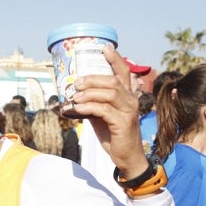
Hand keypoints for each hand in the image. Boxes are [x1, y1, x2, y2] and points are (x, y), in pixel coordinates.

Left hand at [70, 45, 148, 178]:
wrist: (127, 157)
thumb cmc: (114, 136)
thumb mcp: (102, 117)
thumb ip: (94, 104)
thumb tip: (74, 97)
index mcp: (127, 96)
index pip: (123, 72)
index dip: (115, 59)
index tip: (104, 48)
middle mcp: (130, 101)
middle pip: (112, 81)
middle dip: (92, 79)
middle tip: (77, 83)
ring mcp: (128, 111)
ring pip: (109, 93)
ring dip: (88, 93)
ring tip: (74, 98)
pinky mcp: (122, 123)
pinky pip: (103, 110)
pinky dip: (87, 108)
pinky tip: (77, 109)